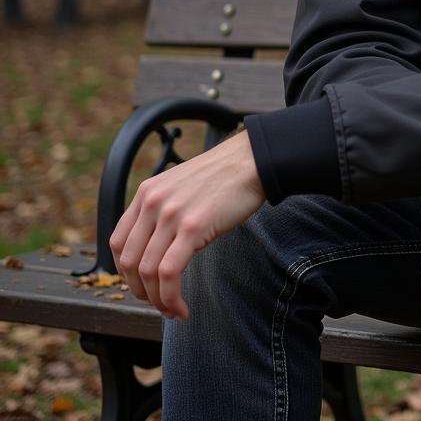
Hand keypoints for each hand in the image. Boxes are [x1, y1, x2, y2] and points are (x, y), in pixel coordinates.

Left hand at [110, 130, 265, 320]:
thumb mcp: (180, 186)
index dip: (125, 272)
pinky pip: (169, 273)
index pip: (117, 242)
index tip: (141, 285)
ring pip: (148, 272)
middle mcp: (152, 202)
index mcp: (146, 193)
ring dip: (157, 300)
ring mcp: (171, 214)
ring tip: (172, 310)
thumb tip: (157, 248)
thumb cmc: (224, 176)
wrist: (252, 160)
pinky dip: (170, 298)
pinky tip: (182, 307)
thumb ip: (162, 210)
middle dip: (140, 291)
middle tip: (157, 302)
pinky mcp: (193, 227)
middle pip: (129, 261)